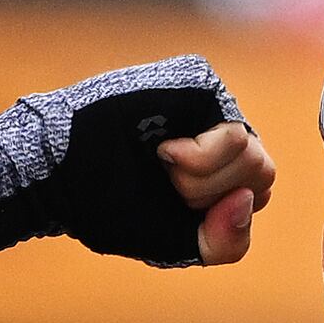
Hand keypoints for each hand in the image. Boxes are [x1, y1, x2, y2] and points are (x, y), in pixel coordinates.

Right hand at [0, 60, 270, 267]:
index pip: (257, 193)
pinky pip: (234, 134)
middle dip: (207, 196)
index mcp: (222, 161)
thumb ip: (229, 240)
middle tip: (163, 182)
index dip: (213, 214)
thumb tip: (248, 200)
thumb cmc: (114, 205)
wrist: (62, 178)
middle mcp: (220, 126)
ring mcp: (211, 101)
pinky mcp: (198, 80)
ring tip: (159, 162)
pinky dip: (200, 159)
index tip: (169, 201)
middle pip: (262, 175)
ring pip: (253, 157)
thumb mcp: (182, 242)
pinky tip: (163, 148)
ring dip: (199, 179)